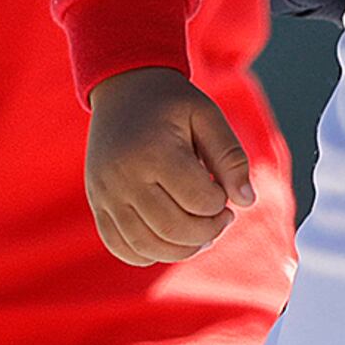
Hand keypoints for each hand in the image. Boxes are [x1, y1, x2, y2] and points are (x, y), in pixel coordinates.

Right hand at [84, 69, 255, 266]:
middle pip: (172, 228)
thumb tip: (247, 201)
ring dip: (182, 249)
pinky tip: (173, 240)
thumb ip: (230, 157)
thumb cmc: (171, 102)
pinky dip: (150, 254)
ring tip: (203, 233)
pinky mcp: (97, 205)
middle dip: (208, 232)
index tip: (225, 190)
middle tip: (223, 218)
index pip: (198, 200)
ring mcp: (105, 195)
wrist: (123, 90)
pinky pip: (121, 247)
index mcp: (155, 152)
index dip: (220, 203)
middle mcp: (124, 178)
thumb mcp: (207, 116)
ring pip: (146, 245)